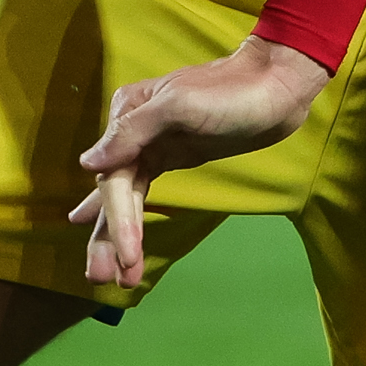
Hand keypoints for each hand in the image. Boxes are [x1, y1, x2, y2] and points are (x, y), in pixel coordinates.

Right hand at [73, 38, 331, 293]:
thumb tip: (88, 165)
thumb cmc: (232, 92)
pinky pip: (142, 193)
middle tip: (101, 280)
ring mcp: (153, 145)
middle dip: (109, 238)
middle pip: (114, 193)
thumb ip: (133, 132)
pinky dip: (130, 216)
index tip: (127, 258)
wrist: (277, 86)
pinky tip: (115, 236)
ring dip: (119, 236)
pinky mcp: (174, 157)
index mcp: (128, 113)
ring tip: (115, 278)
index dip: (118, 221)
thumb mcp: (181, 106)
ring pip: (127, 198)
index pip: (115, 179)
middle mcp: (133, 130)